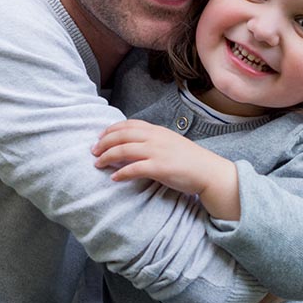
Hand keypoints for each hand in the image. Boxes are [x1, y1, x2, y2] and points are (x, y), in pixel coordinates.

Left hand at [92, 120, 240, 219]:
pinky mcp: (160, 168)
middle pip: (121, 135)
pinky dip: (121, 173)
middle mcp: (155, 138)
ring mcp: (157, 152)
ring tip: (97, 164)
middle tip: (93, 151)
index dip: (111, 129)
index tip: (100, 137)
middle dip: (103, 142)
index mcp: (157, 130)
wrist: (209, 172)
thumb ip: (153, 142)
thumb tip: (134, 147)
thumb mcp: (170, 144)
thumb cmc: (189, 160)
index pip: (129, 124)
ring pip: (124, 150)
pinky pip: (134, 169)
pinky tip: (114, 178)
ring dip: (107, 157)